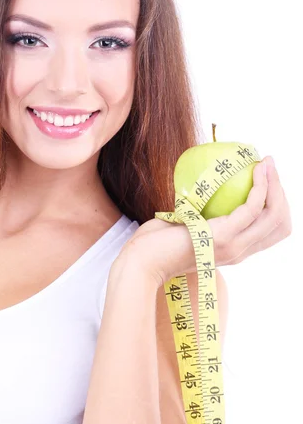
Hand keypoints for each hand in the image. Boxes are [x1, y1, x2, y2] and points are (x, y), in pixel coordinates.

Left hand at [114, 156, 292, 286]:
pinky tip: (255, 170)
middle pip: (280, 223)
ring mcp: (233, 247)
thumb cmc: (157, 242)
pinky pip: (252, 208)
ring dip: (274, 184)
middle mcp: (240, 252)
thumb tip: (204, 187)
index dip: (277, 203)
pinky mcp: (223, 237)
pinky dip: (260, 187)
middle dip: (281, 191)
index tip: (266, 178)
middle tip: (269, 166)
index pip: (272, 230)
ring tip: (266, 163)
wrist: (142, 260)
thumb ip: (201, 215)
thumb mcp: (187, 226)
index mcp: (235, 251)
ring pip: (273, 215)